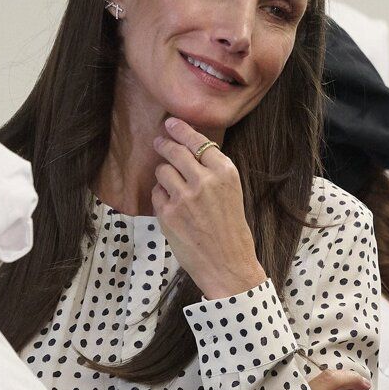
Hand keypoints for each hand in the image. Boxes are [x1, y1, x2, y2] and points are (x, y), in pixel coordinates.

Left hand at [151, 117, 266, 299]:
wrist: (228, 265)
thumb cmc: (231, 232)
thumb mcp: (232, 193)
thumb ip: (213, 172)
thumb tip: (189, 150)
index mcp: (226, 172)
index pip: (198, 141)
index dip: (182, 130)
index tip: (171, 124)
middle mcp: (205, 180)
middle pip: (175, 151)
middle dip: (164, 144)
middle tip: (159, 142)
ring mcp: (184, 196)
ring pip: (162, 170)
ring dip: (163, 175)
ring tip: (172, 187)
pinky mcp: (169, 213)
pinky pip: (156, 193)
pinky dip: (161, 197)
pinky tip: (172, 208)